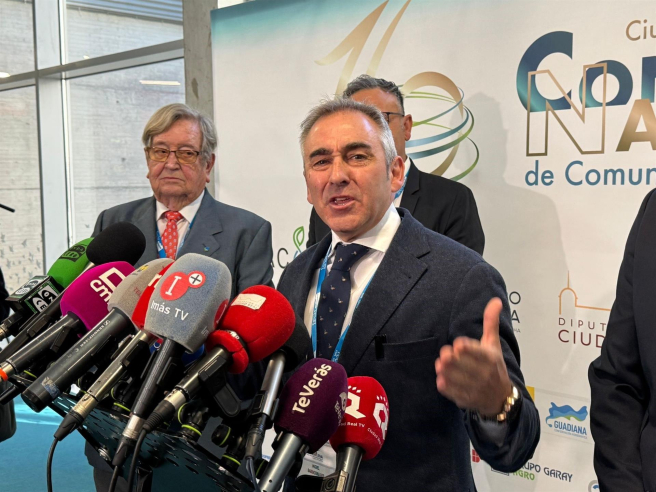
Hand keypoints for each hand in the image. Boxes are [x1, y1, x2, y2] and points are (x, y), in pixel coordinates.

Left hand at [434, 298, 511, 416]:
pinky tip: (441, 378)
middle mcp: (485, 375)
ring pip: (456, 379)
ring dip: (444, 370)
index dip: (466, 348)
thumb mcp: (493, 344)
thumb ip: (491, 322)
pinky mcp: (467, 399)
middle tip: (445, 354)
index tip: (458, 344)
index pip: (478, 353)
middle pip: (463, 365)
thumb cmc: (495, 366)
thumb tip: (496, 301)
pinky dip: (444, 385)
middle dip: (451, 358)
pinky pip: (452, 392)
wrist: (501, 398)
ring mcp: (476, 389)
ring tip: (441, 364)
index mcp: (491, 359)